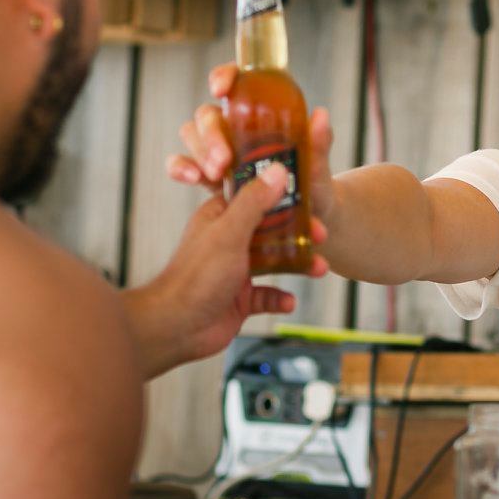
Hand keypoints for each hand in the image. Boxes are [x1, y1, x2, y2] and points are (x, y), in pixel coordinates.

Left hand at [128, 166, 327, 375]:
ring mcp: (234, 270)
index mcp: (220, 216)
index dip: (282, 192)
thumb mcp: (230, 232)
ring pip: (275, 262)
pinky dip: (280, 297)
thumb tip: (279, 170)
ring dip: (298, 264)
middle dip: (299, 232)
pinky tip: (289, 301)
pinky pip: (267, 294)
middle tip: (322, 234)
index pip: (254, 195)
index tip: (308, 192)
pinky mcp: (239, 298)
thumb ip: (255, 201)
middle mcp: (228, 240)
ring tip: (319, 269)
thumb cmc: (196, 277)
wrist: (176, 328)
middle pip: (272, 229)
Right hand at [169, 64, 339, 231]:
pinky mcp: (205, 173)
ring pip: (192, 135)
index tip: (220, 90)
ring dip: (200, 152)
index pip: (235, 82)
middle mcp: (234, 125)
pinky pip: (181, 163)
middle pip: (207, 113)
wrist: (306, 217)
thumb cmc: (312, 184)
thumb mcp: (318, 166)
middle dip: (211, 133)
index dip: (223, 76)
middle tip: (225, 160)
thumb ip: (320, 143)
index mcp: (260, 112)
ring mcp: (217, 149)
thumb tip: (319, 115)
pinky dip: (180, 167)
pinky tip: (192, 179)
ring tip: (216, 176)